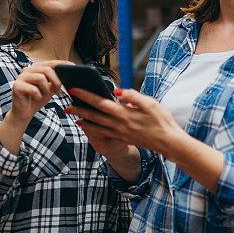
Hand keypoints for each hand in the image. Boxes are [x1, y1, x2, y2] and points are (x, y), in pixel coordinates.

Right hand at [7, 60, 68, 126]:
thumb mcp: (50, 89)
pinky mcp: (16, 86)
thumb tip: (67, 74)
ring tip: (45, 95)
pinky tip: (37, 98)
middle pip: (46, 69)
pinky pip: (33, 89)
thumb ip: (55, 81)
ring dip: (46, 89)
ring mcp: (21, 77)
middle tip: (57, 91)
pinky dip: (38, 96)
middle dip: (56, 81)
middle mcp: (27, 70)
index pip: (50, 63)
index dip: (61, 64)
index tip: (71, 65)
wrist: (24, 113)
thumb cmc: (37, 99)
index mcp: (36, 68)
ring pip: (41, 78)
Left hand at [65, 88, 185, 158]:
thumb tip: (116, 91)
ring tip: (72, 115)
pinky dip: (93, 128)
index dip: (86, 96)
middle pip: (94, 116)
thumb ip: (132, 96)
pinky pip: (103, 133)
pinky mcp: (123, 138)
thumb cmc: (161, 120)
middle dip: (79, 109)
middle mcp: (119, 124)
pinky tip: (88, 125)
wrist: (168, 142)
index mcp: (124, 113)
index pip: (100, 102)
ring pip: (96, 126)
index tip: (74, 90)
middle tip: (65, 105)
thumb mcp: (150, 103)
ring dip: (83, 120)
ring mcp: (120, 133)